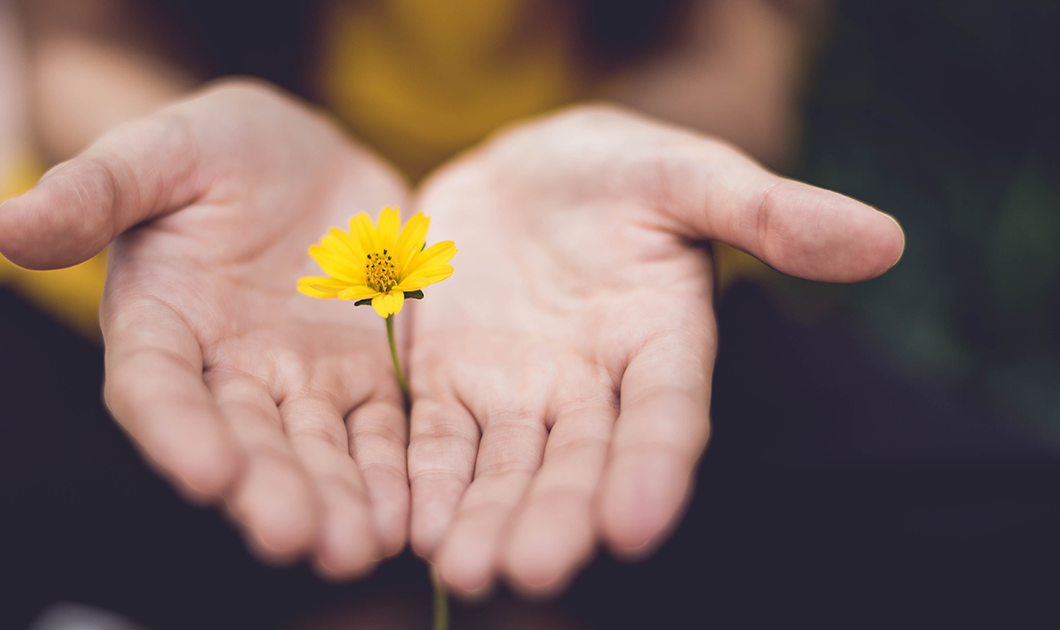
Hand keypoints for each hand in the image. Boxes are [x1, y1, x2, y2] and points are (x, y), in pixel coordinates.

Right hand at [0, 80, 410, 578]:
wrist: (301, 156)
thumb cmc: (214, 149)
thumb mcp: (160, 150)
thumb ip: (96, 189)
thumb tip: (7, 224)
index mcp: (161, 323)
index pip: (157, 387)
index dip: (177, 431)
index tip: (207, 473)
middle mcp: (226, 370)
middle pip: (244, 439)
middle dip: (268, 489)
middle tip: (295, 537)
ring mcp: (300, 379)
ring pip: (316, 450)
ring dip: (336, 500)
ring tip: (357, 547)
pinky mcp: (364, 375)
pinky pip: (380, 430)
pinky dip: (392, 473)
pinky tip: (409, 517)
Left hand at [406, 105, 903, 596]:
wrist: (522, 171)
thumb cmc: (618, 171)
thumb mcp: (688, 175)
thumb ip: (769, 211)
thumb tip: (884, 240)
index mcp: (661, 343)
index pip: (666, 416)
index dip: (654, 469)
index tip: (636, 526)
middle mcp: (592, 388)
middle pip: (577, 462)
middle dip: (556, 517)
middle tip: (530, 570)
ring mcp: (517, 393)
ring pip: (504, 467)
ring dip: (485, 518)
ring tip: (464, 568)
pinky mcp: (448, 383)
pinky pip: (435, 439)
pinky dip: (425, 480)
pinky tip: (411, 525)